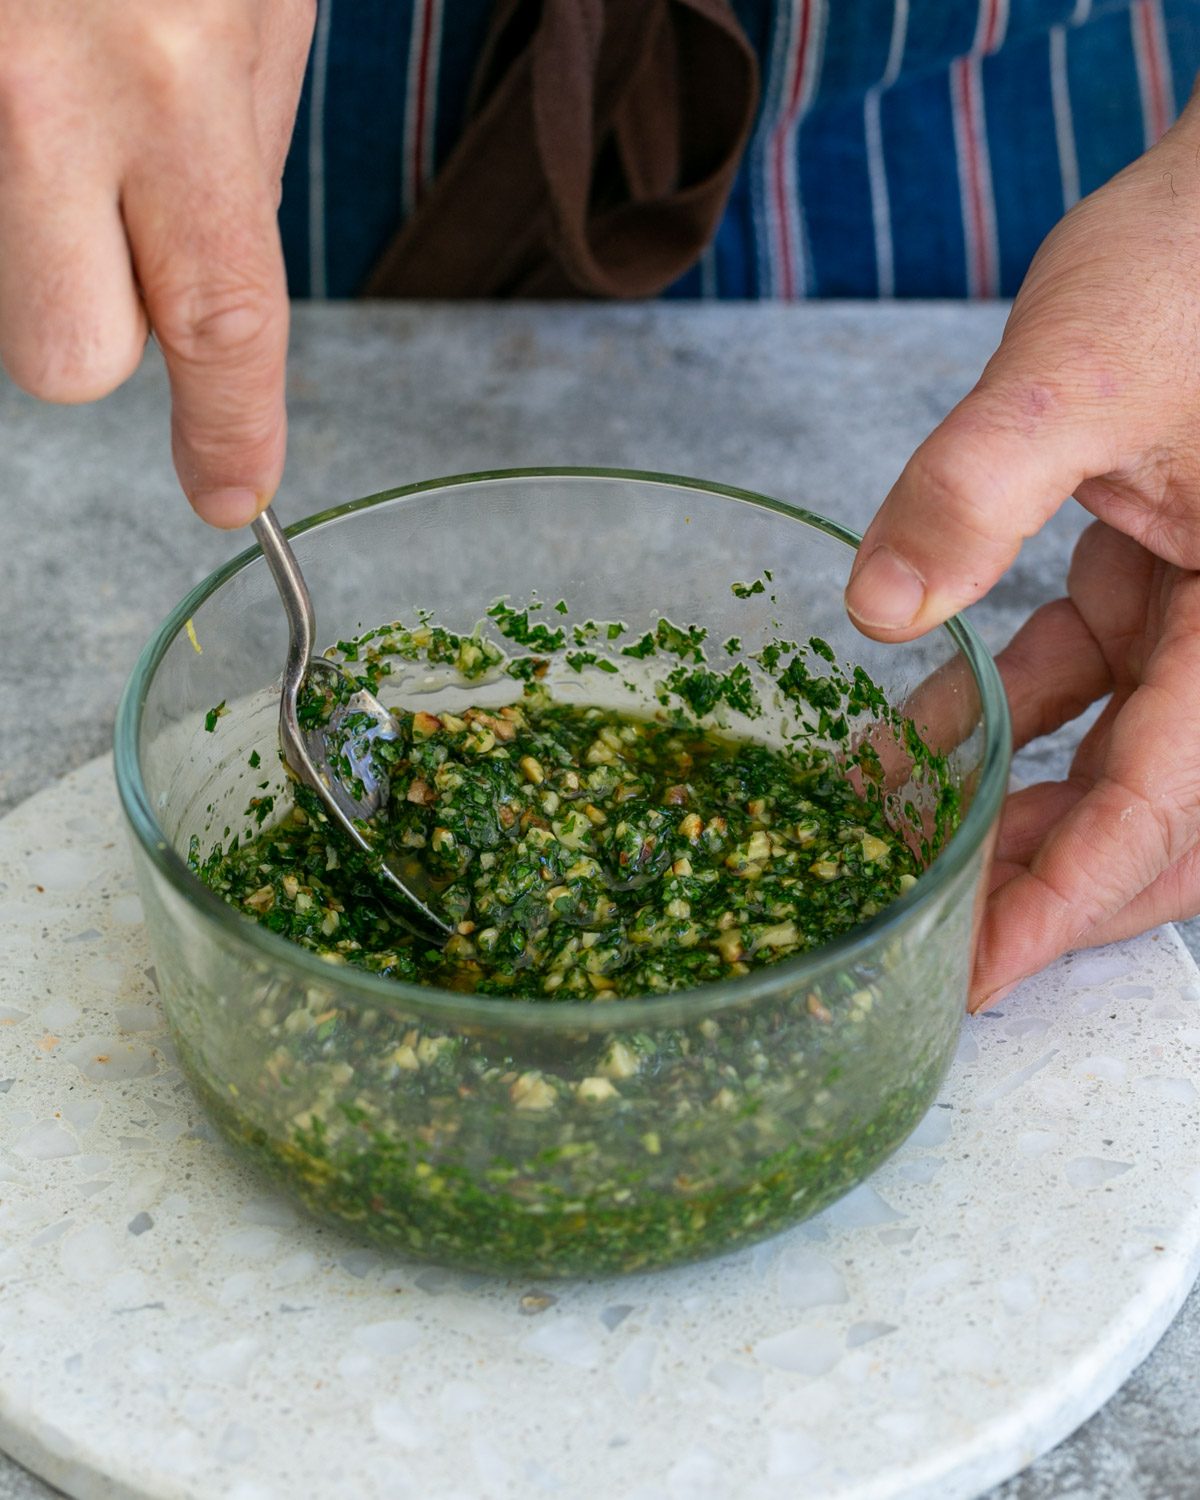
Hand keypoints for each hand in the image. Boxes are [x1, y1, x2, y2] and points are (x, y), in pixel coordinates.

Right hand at [0, 0, 313, 525]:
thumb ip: (232, 141)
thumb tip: (205, 292)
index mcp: (176, 72)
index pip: (224, 320)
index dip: (233, 430)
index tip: (233, 491)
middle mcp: (47, 89)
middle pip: (65, 357)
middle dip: (96, 330)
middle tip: (107, 224)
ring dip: (33, 234)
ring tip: (57, 92)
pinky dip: (1, 161)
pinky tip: (24, 71)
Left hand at [843, 95, 1199, 1009]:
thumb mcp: (1081, 368)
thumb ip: (978, 488)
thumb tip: (876, 611)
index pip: (1162, 807)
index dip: (1066, 903)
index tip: (974, 974)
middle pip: (1156, 813)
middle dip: (1048, 880)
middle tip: (936, 934)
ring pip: (1116, 756)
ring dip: (1015, 806)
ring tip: (903, 847)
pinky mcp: (1158, 573)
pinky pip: (1083, 677)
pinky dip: (1001, 714)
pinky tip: (911, 735)